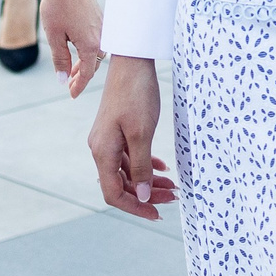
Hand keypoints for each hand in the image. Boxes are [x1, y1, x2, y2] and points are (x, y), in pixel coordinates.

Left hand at [40, 0, 105, 98]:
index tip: (71, 95)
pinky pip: (98, 41)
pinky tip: (78, 50)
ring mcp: (103, 27)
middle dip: (81, 76)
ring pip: (97, 53)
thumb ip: (59, 59)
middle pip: (94, 65)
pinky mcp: (101, 18)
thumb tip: (61, 79)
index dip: (78, 86)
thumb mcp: (54, 35)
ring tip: (70, 70)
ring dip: (85, 63)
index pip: (86, 74)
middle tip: (69, 86)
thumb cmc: (58, 5)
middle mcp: (102, 38)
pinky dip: (88, 50)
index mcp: (91, 45)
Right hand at [88, 55, 178, 219]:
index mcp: (102, 152)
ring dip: (149, 180)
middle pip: (122, 184)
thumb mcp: (142, 134)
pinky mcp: (117, 130)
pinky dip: (146, 164)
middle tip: (173, 198)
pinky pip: (130, 156)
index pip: (114, 193)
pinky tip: (163, 167)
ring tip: (172, 186)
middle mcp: (101, 148)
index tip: (157, 213)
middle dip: (147, 194)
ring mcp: (109, 139)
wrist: (132, 62)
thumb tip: (143, 196)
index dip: (135, 207)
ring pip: (128, 170)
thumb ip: (142, 167)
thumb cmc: (136, 95)